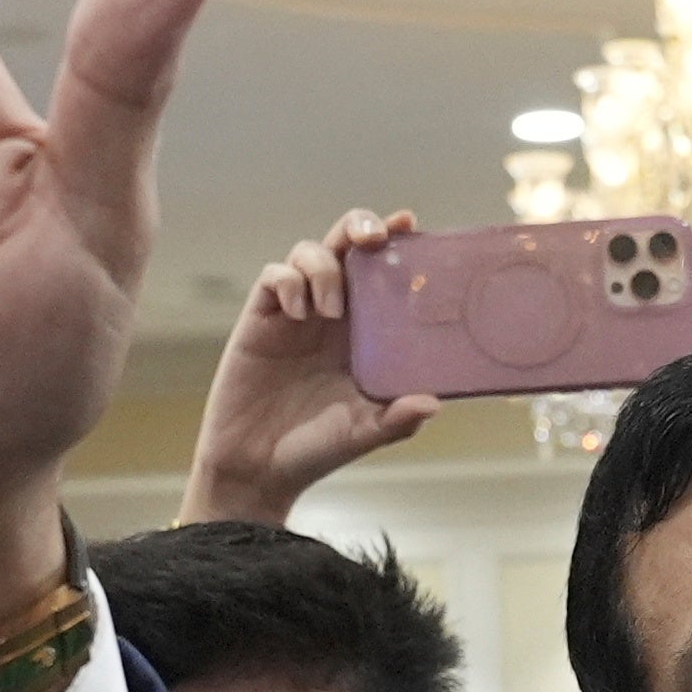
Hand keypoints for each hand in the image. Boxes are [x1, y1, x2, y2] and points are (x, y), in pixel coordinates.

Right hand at [180, 208, 437, 525]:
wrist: (258, 469)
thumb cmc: (316, 449)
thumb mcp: (364, 433)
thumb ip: (397, 419)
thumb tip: (433, 402)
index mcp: (364, 331)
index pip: (381, 271)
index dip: (395, 242)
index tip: (409, 222)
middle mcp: (331, 313)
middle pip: (345, 244)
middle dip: (359, 226)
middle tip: (374, 239)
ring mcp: (295, 313)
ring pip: (309, 251)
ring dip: (324, 267)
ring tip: (330, 311)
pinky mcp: (261, 320)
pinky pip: (274, 277)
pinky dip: (288, 283)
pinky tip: (298, 313)